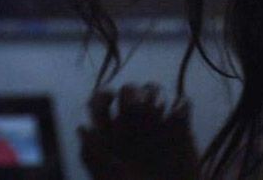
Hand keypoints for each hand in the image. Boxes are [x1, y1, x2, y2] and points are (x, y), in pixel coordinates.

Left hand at [78, 83, 200, 179]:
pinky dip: (180, 105)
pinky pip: (181, 104)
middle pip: (129, 92)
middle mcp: (132, 126)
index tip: (109, 100)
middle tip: (135, 107)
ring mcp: (157, 126)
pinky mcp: (180, 129)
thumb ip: (92, 155)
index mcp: (111, 135)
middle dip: (132, 94)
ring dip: (154, 94)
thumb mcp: (108, 179)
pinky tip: (177, 118)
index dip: (102, 97)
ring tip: (156, 112)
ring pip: (153, 92)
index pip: (101, 104)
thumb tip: (81, 128)